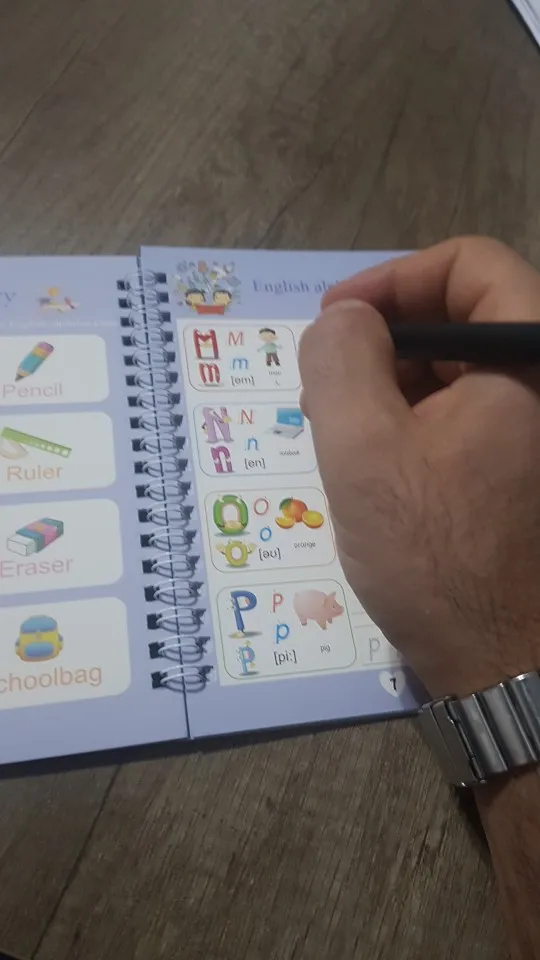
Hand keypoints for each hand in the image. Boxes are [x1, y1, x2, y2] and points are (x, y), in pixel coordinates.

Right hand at [299, 237, 539, 697]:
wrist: (501, 661)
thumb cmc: (435, 556)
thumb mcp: (363, 451)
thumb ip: (341, 360)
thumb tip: (343, 319)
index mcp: (531, 360)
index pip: (472, 266)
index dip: (395, 278)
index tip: (337, 317)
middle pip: (465, 316)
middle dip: (386, 338)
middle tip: (327, 379)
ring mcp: (536, 430)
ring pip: (462, 369)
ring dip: (395, 384)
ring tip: (341, 427)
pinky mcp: (523, 466)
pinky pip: (468, 414)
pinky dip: (417, 420)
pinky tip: (377, 460)